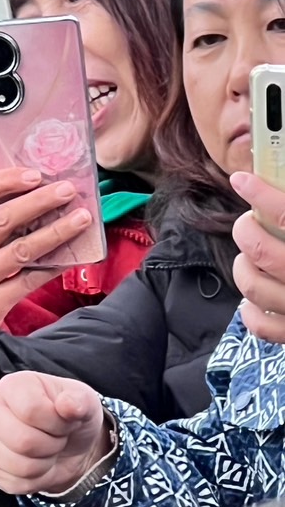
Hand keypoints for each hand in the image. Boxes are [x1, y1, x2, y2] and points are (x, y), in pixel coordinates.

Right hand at [0, 169, 94, 349]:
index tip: (35, 174)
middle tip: (67, 190)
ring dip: (56, 231)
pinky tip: (71, 257)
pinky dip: (53, 267)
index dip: (6, 180)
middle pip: (3, 218)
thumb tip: (28, 194)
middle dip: (40, 201)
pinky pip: (29, 281)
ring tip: (81, 219)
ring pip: (22, 250)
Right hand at [0, 372, 107, 496]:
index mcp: (12, 386)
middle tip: (58, 436)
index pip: (30, 409)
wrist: (71, 443)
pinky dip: (38, 478)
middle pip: (22, 441)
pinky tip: (40, 463)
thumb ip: (80, 400)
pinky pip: (16, 483)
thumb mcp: (85, 401)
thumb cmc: (72, 415)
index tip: (64, 420)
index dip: (56, 422)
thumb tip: (68, 404)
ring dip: (46, 462)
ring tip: (49, 448)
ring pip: (20, 466)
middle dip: (52, 444)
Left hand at [231, 171, 284, 342]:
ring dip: (244, 265)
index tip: (242, 181)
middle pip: (263, 250)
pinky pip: (262, 325)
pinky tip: (256, 297)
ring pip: (254, 287)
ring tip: (249, 255)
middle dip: (246, 230)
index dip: (261, 194)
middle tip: (248, 222)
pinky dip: (250, 310)